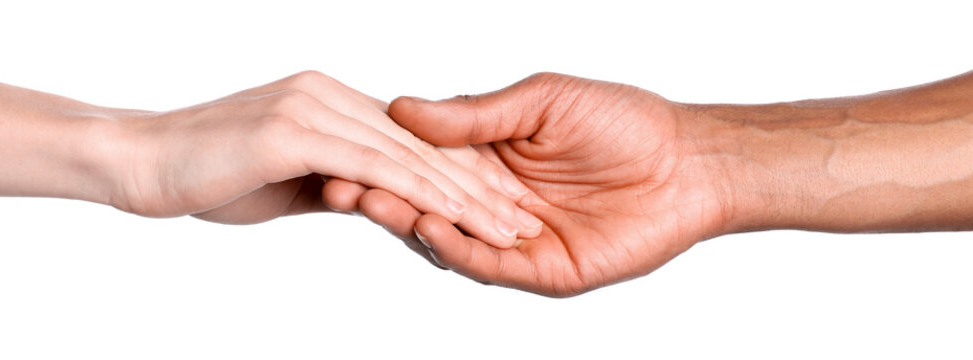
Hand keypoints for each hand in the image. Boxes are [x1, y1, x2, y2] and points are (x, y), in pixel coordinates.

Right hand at [104, 71, 538, 246]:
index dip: (461, 173)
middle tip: (524, 218)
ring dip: (465, 195)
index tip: (500, 205)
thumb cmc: (206, 174)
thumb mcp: (286, 182)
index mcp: (331, 100)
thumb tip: (370, 203)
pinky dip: (420, 194)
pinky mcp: (297, 130)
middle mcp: (332, 94)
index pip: (413, 140)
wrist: (139, 160)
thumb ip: (333, 185)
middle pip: (425, 145)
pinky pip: (374, 166)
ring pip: (411, 156)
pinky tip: (455, 218)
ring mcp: (316, 107)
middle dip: (480, 186)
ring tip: (509, 227)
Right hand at [351, 73, 732, 295]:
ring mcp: (514, 238)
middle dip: (383, 194)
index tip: (345, 146)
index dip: (385, 157)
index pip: (425, 162)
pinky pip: (489, 263)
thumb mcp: (539, 102)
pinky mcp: (540, 270)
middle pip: (427, 202)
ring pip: (450, 237)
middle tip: (342, 184)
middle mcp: (494, 200)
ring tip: (374, 202)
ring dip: (410, 222)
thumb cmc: (622, 122)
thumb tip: (404, 108)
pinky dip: (457, 249)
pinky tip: (431, 227)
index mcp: (490, 158)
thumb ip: (473, 115)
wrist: (687, 162)